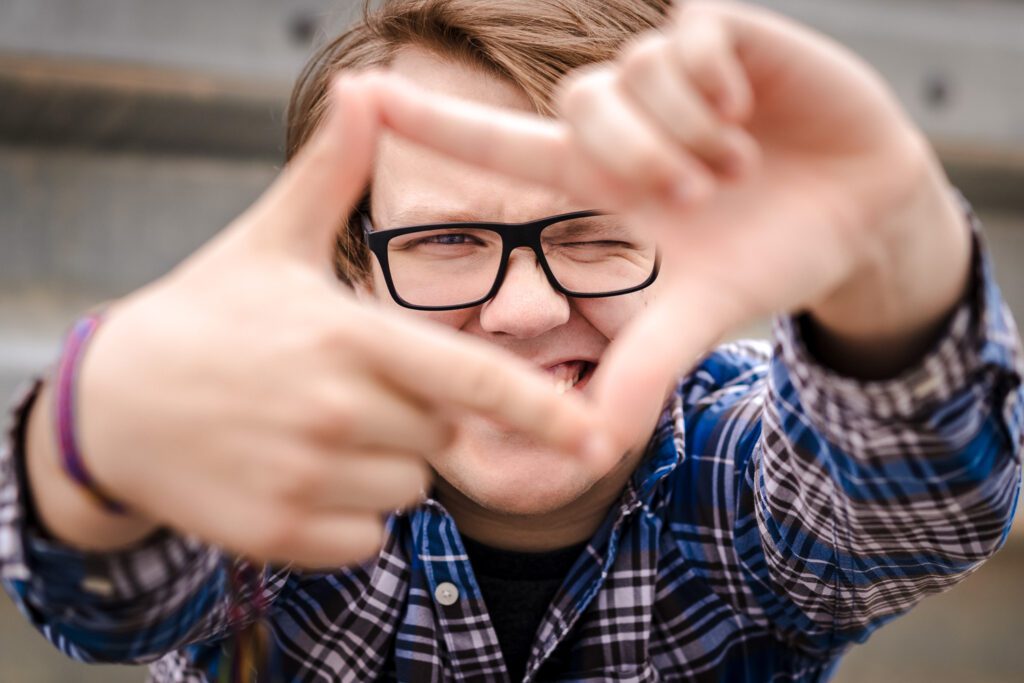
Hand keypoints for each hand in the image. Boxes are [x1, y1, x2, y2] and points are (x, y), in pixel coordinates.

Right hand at [34, 79, 596, 568]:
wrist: (112, 404)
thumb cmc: (207, 315)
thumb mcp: (270, 238)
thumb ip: (331, 172)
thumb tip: (365, 86)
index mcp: (348, 336)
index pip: (469, 379)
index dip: (540, 408)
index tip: (597, 434)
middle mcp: (336, 411)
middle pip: (442, 437)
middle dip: (417, 418)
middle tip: (346, 390)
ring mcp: (305, 477)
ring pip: (406, 489)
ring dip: (381, 468)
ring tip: (314, 430)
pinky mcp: (279, 533)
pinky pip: (363, 538)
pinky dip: (345, 516)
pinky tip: (294, 473)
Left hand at [364, 0, 970, 452]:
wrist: (859, 215)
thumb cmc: (764, 259)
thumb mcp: (695, 319)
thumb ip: (639, 373)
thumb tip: (587, 453)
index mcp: (595, 184)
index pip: (494, 142)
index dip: (428, 121)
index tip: (359, 94)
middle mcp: (620, 124)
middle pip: (577, 107)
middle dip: (635, 154)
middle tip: (694, 197)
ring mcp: (670, 77)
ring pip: (632, 76)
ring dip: (687, 135)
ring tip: (736, 169)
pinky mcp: (724, 35)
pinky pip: (686, 40)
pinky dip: (716, 89)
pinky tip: (749, 114)